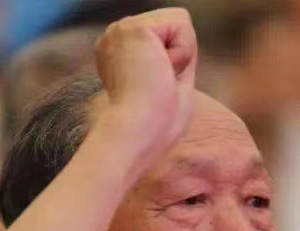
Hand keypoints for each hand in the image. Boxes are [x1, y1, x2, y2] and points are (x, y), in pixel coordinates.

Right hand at [94, 9, 197, 169]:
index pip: (167, 38)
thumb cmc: (153, 127)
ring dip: (180, 57)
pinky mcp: (133, 28)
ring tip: (157, 80)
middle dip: (180, 57)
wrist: (135, 137)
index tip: (155, 91)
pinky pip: (182, 26)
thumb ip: (175, 62)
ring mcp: (121, 29)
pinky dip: (182, 54)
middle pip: (175, 26)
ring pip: (180, 23)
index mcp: (120, 52)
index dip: (175, 64)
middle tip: (158, 87)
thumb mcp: (170, 87)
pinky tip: (159, 72)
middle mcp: (116, 36)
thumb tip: (183, 44)